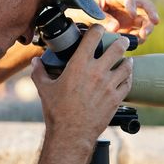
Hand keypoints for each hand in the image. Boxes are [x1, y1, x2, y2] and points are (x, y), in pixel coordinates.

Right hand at [30, 25, 132, 148]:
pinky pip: (128, 83)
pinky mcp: (116, 98)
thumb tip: (35, 62)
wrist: (71, 133)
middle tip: (121, 41)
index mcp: (79, 65)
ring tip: (126, 60)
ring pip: (126, 65)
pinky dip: (128, 78)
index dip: (98, 29)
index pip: (93, 37)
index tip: (99, 29)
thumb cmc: (57, 111)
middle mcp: (97, 72)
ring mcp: (109, 85)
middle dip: (121, 42)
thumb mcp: (45, 89)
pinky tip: (125, 77)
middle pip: (117, 48)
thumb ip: (39, 72)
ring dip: (126, 61)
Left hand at [67, 0, 159, 43]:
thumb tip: (116, 27)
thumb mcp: (84, 15)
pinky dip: (140, 38)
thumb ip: (100, 19)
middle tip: (155, 21)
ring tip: (144, 35)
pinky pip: (139, 33)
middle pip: (143, 5)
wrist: (72, 28)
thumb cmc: (77, 15)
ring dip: (148, 27)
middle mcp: (123, 7)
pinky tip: (137, 42)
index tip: (132, 13)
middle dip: (151, 12)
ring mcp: (127, 19)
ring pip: (144, 20)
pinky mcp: (128, 31)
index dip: (131, 3)